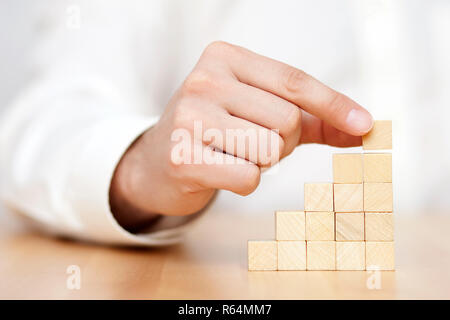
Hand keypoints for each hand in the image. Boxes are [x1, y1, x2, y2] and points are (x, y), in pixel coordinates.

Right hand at [109, 41, 372, 229]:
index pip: (294, 81)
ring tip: (233, 155)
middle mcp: (204, 80)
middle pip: (287, 120)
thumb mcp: (261, 113)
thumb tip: (364, 130)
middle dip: (281, 142)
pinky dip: (244, 181)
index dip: (333, 104)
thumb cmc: (218, 132)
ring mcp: (189, 117)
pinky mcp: (182, 156)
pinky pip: (248, 177)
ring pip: (270, 149)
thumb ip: (312, 119)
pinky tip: (218, 171)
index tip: (365, 124)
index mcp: (224, 57)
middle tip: (251, 143)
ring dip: (262, 162)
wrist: (157, 161)